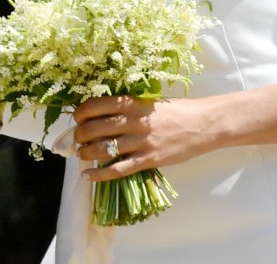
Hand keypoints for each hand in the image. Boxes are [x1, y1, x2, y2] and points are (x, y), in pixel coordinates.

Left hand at [73, 95, 205, 181]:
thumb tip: (103, 114)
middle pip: (95, 128)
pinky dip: (99, 174)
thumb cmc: (175, 110)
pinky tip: (87, 176)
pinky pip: (118, 169)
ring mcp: (140, 141)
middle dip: (80, 135)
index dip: (81, 113)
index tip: (77, 118)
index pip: (97, 105)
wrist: (201, 124)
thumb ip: (128, 107)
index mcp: (132, 102)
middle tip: (75, 139)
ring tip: (80, 155)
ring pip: (103, 148)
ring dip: (86, 153)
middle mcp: (133, 121)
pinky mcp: (148, 159)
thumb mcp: (149, 101)